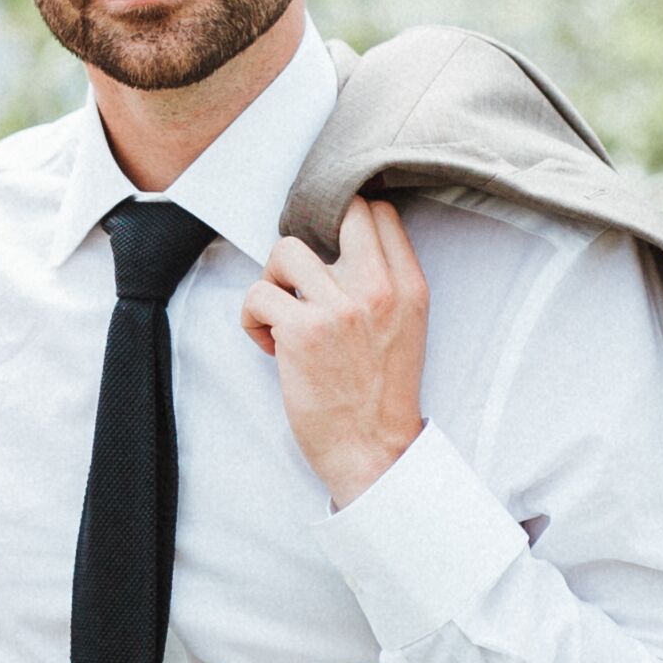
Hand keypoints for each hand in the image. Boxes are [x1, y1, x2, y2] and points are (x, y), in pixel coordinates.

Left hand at [244, 200, 427, 506]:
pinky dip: (253, 321)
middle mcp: (379, 288)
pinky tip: (271, 347)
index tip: (329, 248)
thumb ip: (385, 284)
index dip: (346, 219)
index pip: (379, 213)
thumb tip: (337, 246)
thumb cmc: (380, 394)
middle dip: (311, 232)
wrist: (372, 451)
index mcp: (409, 286)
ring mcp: (339, 307)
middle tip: (301, 273)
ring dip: (273, 280)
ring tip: (281, 314)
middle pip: (339, 211)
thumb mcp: (405, 328)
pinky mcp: (302, 331)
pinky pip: (257, 294)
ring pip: (284, 249)